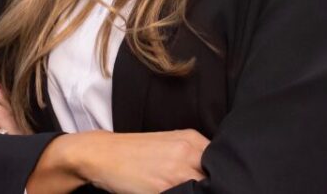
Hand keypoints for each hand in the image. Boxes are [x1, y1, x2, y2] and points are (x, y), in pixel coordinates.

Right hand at [36, 129, 208, 193]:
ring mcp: (177, 170)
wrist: (102, 154)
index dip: (223, 175)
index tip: (222, 182)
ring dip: (201, 192)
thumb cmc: (134, 152)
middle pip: (217, 175)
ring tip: (192, 193)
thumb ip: (192, 156)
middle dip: (216, 185)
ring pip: (204, 187)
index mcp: (192, 139)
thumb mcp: (169, 145)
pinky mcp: (164, 187)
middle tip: (213, 190)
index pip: (222, 161)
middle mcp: (188, 151)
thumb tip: (213, 175)